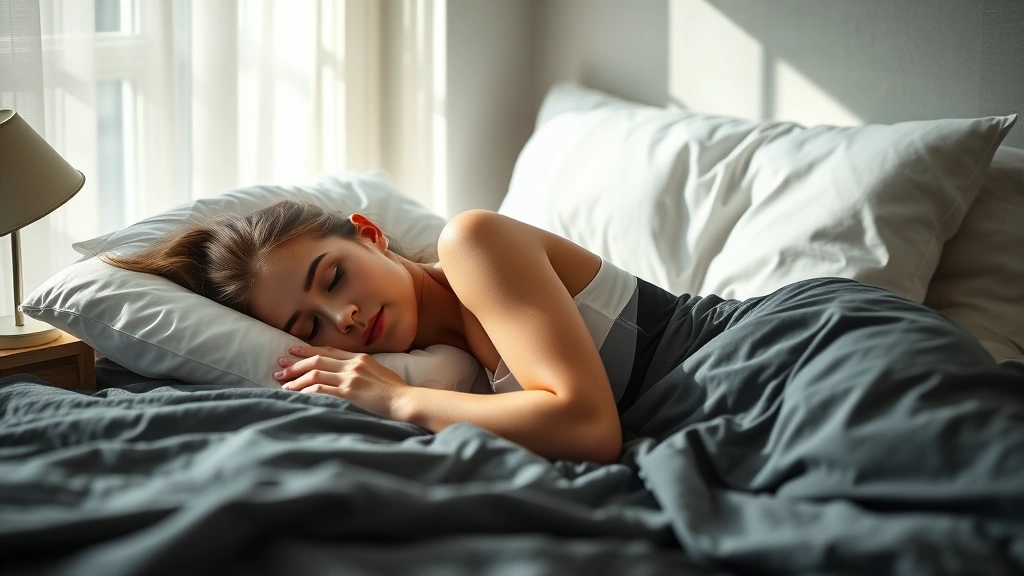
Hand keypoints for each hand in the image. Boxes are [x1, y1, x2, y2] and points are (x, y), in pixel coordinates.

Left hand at [274, 346, 409, 418]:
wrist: (405, 401)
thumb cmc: (396, 391)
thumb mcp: (381, 372)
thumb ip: (364, 369)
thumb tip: (351, 373)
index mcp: (360, 358)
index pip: (328, 350)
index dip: (308, 350)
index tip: (292, 351)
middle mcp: (352, 365)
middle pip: (317, 360)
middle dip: (295, 364)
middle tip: (279, 367)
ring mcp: (350, 378)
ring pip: (315, 374)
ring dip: (296, 379)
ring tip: (283, 384)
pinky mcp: (348, 393)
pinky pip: (320, 389)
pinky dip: (305, 391)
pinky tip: (296, 395)